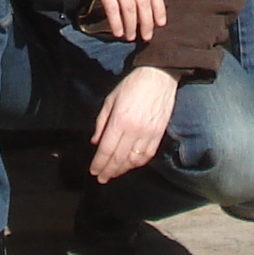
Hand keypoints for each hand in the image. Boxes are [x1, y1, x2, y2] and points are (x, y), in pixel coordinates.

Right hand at [59, 0, 166, 43]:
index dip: (159, 9)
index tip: (161, 24)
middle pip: (144, 3)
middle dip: (147, 23)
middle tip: (147, 37)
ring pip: (130, 8)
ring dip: (132, 26)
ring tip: (131, 37)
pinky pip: (113, 9)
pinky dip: (117, 23)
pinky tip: (118, 32)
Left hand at [89, 65, 179, 183]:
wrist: (158, 77)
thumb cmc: (131, 85)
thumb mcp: (110, 99)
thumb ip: (101, 122)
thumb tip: (95, 142)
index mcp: (119, 120)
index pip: (106, 149)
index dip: (99, 163)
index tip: (94, 171)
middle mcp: (134, 130)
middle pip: (119, 158)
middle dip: (109, 170)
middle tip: (102, 178)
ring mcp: (148, 133)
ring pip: (133, 160)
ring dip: (122, 170)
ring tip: (114, 174)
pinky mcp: (159, 134)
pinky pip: (148, 155)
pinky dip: (138, 163)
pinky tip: (131, 166)